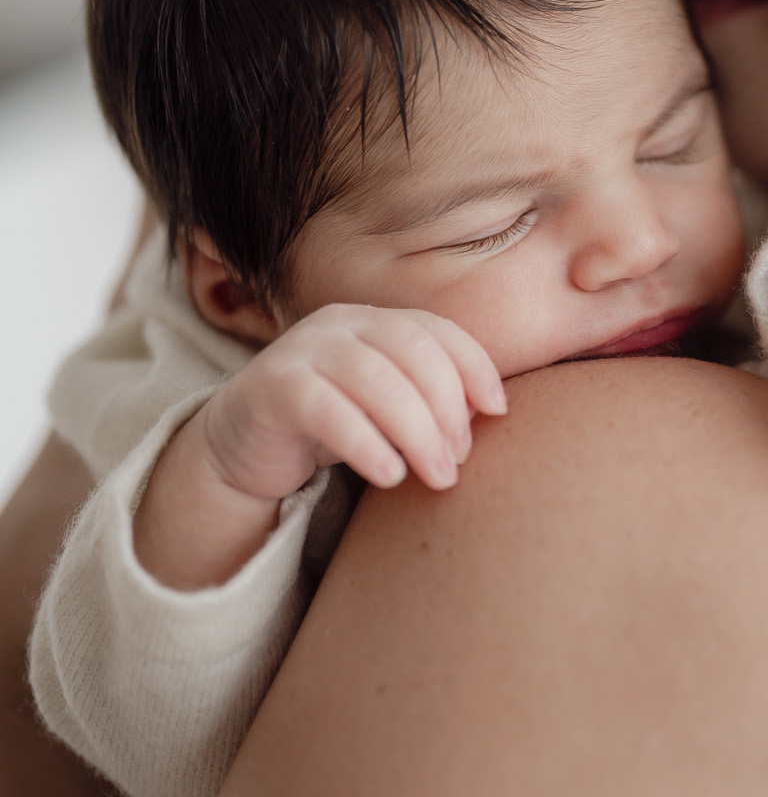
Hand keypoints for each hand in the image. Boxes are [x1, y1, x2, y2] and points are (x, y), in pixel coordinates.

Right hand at [199, 303, 504, 501]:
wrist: (240, 447)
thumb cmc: (329, 426)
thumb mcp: (383, 407)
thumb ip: (427, 399)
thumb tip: (491, 412)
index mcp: (373, 321)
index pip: (436, 331)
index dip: (474, 366)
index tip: (498, 411)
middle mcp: (340, 323)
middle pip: (413, 353)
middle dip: (447, 408)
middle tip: (459, 461)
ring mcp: (303, 349)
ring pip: (376, 381)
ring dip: (417, 432)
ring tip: (437, 476)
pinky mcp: (273, 387)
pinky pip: (329, 410)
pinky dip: (367, 443)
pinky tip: (389, 475)